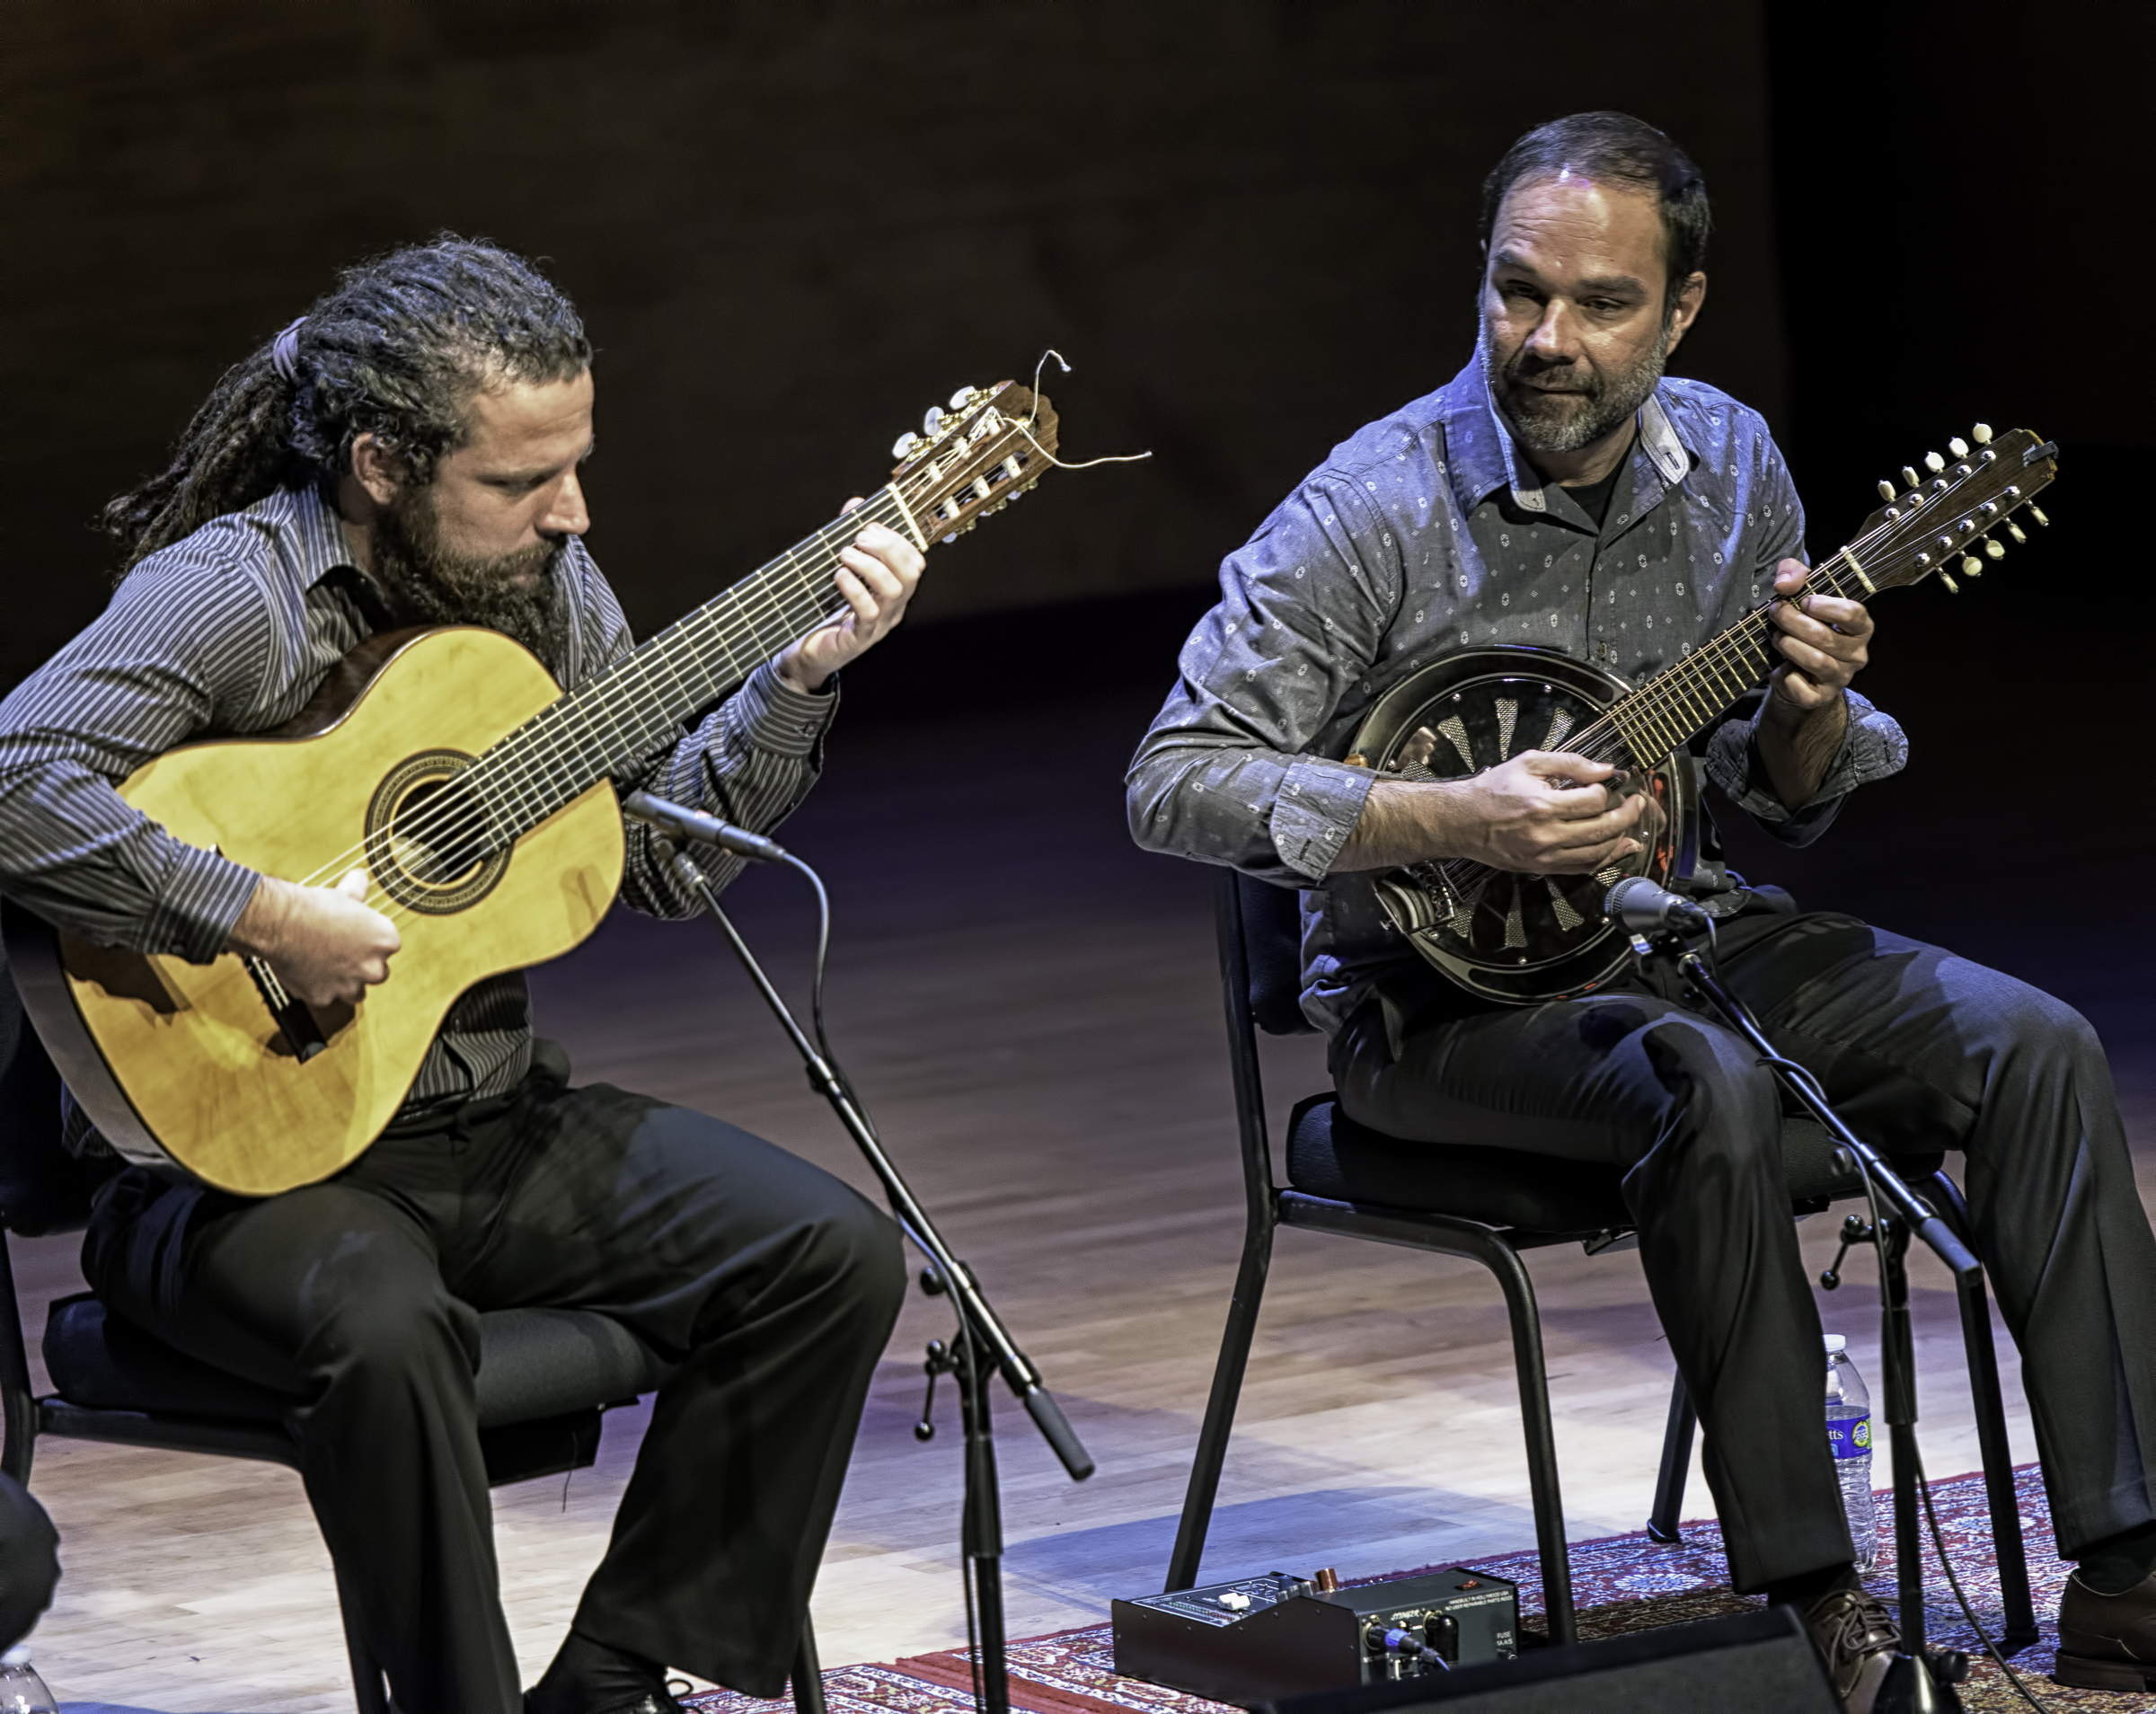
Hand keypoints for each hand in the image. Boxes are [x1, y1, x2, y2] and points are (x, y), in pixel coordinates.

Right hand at [227, 868, 400, 1007]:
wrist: (282, 923)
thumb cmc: (314, 907)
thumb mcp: (344, 893)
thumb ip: (358, 890)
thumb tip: (360, 878)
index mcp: (386, 940)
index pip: (388, 947)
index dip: (371, 943)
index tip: (358, 938)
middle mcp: (374, 967)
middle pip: (378, 973)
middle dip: (363, 966)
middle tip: (344, 954)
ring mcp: (350, 986)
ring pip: (356, 993)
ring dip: (346, 984)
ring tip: (329, 970)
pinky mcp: (324, 997)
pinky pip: (325, 998)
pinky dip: (318, 989)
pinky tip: (307, 974)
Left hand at [775, 502, 923, 692]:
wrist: (808, 652)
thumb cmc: (825, 609)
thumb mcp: (840, 569)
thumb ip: (849, 537)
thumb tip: (855, 503)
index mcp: (893, 590)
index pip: (914, 561)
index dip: (896, 539)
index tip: (869, 527)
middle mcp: (892, 608)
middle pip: (910, 573)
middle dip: (887, 548)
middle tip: (858, 539)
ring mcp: (879, 625)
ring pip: (893, 591)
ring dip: (869, 565)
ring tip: (844, 555)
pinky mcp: (859, 639)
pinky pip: (868, 612)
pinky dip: (854, 589)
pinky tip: (839, 577)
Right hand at [1451, 750, 1648, 872]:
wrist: (1461, 820)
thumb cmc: (1491, 791)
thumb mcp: (1528, 763)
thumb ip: (1570, 763)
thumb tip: (1604, 769)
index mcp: (1542, 805)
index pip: (1593, 801)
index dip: (1604, 790)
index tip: (1602, 785)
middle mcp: (1545, 834)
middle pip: (1603, 829)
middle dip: (1627, 815)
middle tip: (1636, 804)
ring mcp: (1544, 855)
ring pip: (1597, 853)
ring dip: (1620, 839)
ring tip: (1631, 827)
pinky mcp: (1541, 867)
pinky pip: (1581, 869)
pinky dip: (1604, 860)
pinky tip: (1616, 849)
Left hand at [1765, 558, 1871, 711]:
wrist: (1793, 669)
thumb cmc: (1802, 624)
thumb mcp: (1799, 590)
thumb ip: (1793, 574)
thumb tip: (1785, 584)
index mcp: (1861, 627)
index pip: (1853, 613)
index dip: (1825, 606)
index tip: (1805, 601)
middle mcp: (1857, 653)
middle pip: (1824, 636)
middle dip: (1792, 622)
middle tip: (1776, 614)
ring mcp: (1841, 677)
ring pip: (1814, 660)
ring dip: (1787, 645)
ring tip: (1776, 637)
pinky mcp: (1821, 697)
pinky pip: (1801, 688)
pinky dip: (1784, 676)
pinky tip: (1781, 667)